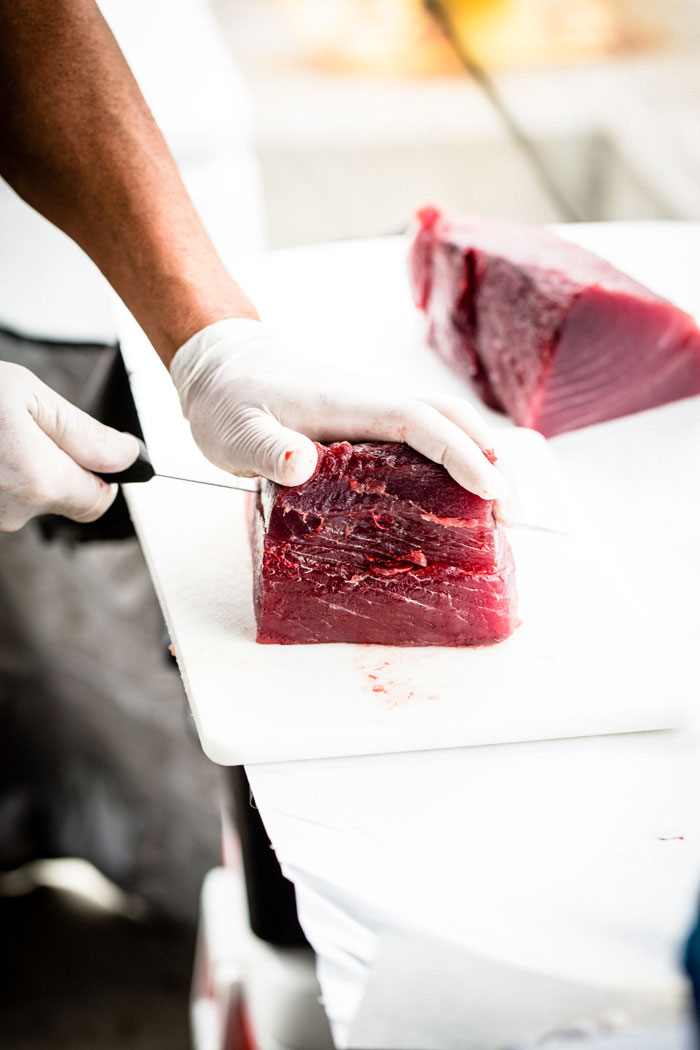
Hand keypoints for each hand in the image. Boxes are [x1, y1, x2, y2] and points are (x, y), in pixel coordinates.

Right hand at [0, 362, 139, 531]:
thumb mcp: (26, 394)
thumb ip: (83, 431)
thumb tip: (128, 455)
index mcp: (41, 481)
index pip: (100, 501)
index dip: (100, 474)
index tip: (86, 449)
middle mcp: (16, 510)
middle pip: (63, 498)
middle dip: (55, 464)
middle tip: (29, 429)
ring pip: (30, 497)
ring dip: (24, 468)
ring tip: (2, 434)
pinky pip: (3, 495)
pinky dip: (2, 472)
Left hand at [170, 319, 507, 498]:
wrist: (223, 367)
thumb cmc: (230, 399)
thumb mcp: (236, 430)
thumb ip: (264, 448)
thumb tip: (300, 464)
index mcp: (353, 403)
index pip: (423, 424)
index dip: (462, 456)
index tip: (491, 492)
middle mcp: (375, 404)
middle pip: (453, 420)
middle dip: (491, 461)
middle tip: (513, 515)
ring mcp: (375, 413)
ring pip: (445, 427)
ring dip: (480, 461)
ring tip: (498, 514)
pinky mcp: (370, 427)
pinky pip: (425, 440)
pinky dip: (453, 462)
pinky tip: (454, 499)